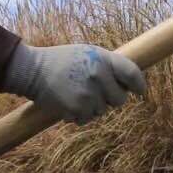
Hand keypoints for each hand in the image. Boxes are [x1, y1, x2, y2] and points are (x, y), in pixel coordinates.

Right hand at [3, 43, 146, 123]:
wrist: (33, 70)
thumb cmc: (63, 60)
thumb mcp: (89, 53)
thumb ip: (109, 64)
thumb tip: (131, 82)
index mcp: (103, 59)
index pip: (132, 74)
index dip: (139, 85)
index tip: (139, 91)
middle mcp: (98, 77)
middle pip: (120, 100)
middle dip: (112, 98)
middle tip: (97, 91)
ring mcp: (88, 95)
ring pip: (102, 111)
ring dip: (93, 106)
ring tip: (77, 93)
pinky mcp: (76, 109)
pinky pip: (87, 119)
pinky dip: (80, 114)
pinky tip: (69, 102)